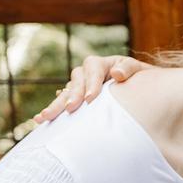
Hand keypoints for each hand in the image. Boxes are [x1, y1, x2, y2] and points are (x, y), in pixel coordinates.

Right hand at [34, 55, 153, 122]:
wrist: (141, 85)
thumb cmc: (141, 78)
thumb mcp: (140, 70)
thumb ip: (130, 69)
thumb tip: (117, 74)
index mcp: (103, 63)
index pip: (93, 69)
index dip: (91, 83)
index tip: (91, 99)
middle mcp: (88, 72)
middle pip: (76, 80)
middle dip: (72, 95)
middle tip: (71, 109)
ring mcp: (80, 85)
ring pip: (65, 92)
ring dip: (55, 105)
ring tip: (45, 117)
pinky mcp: (77, 97)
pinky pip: (63, 102)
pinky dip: (53, 110)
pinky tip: (41, 119)